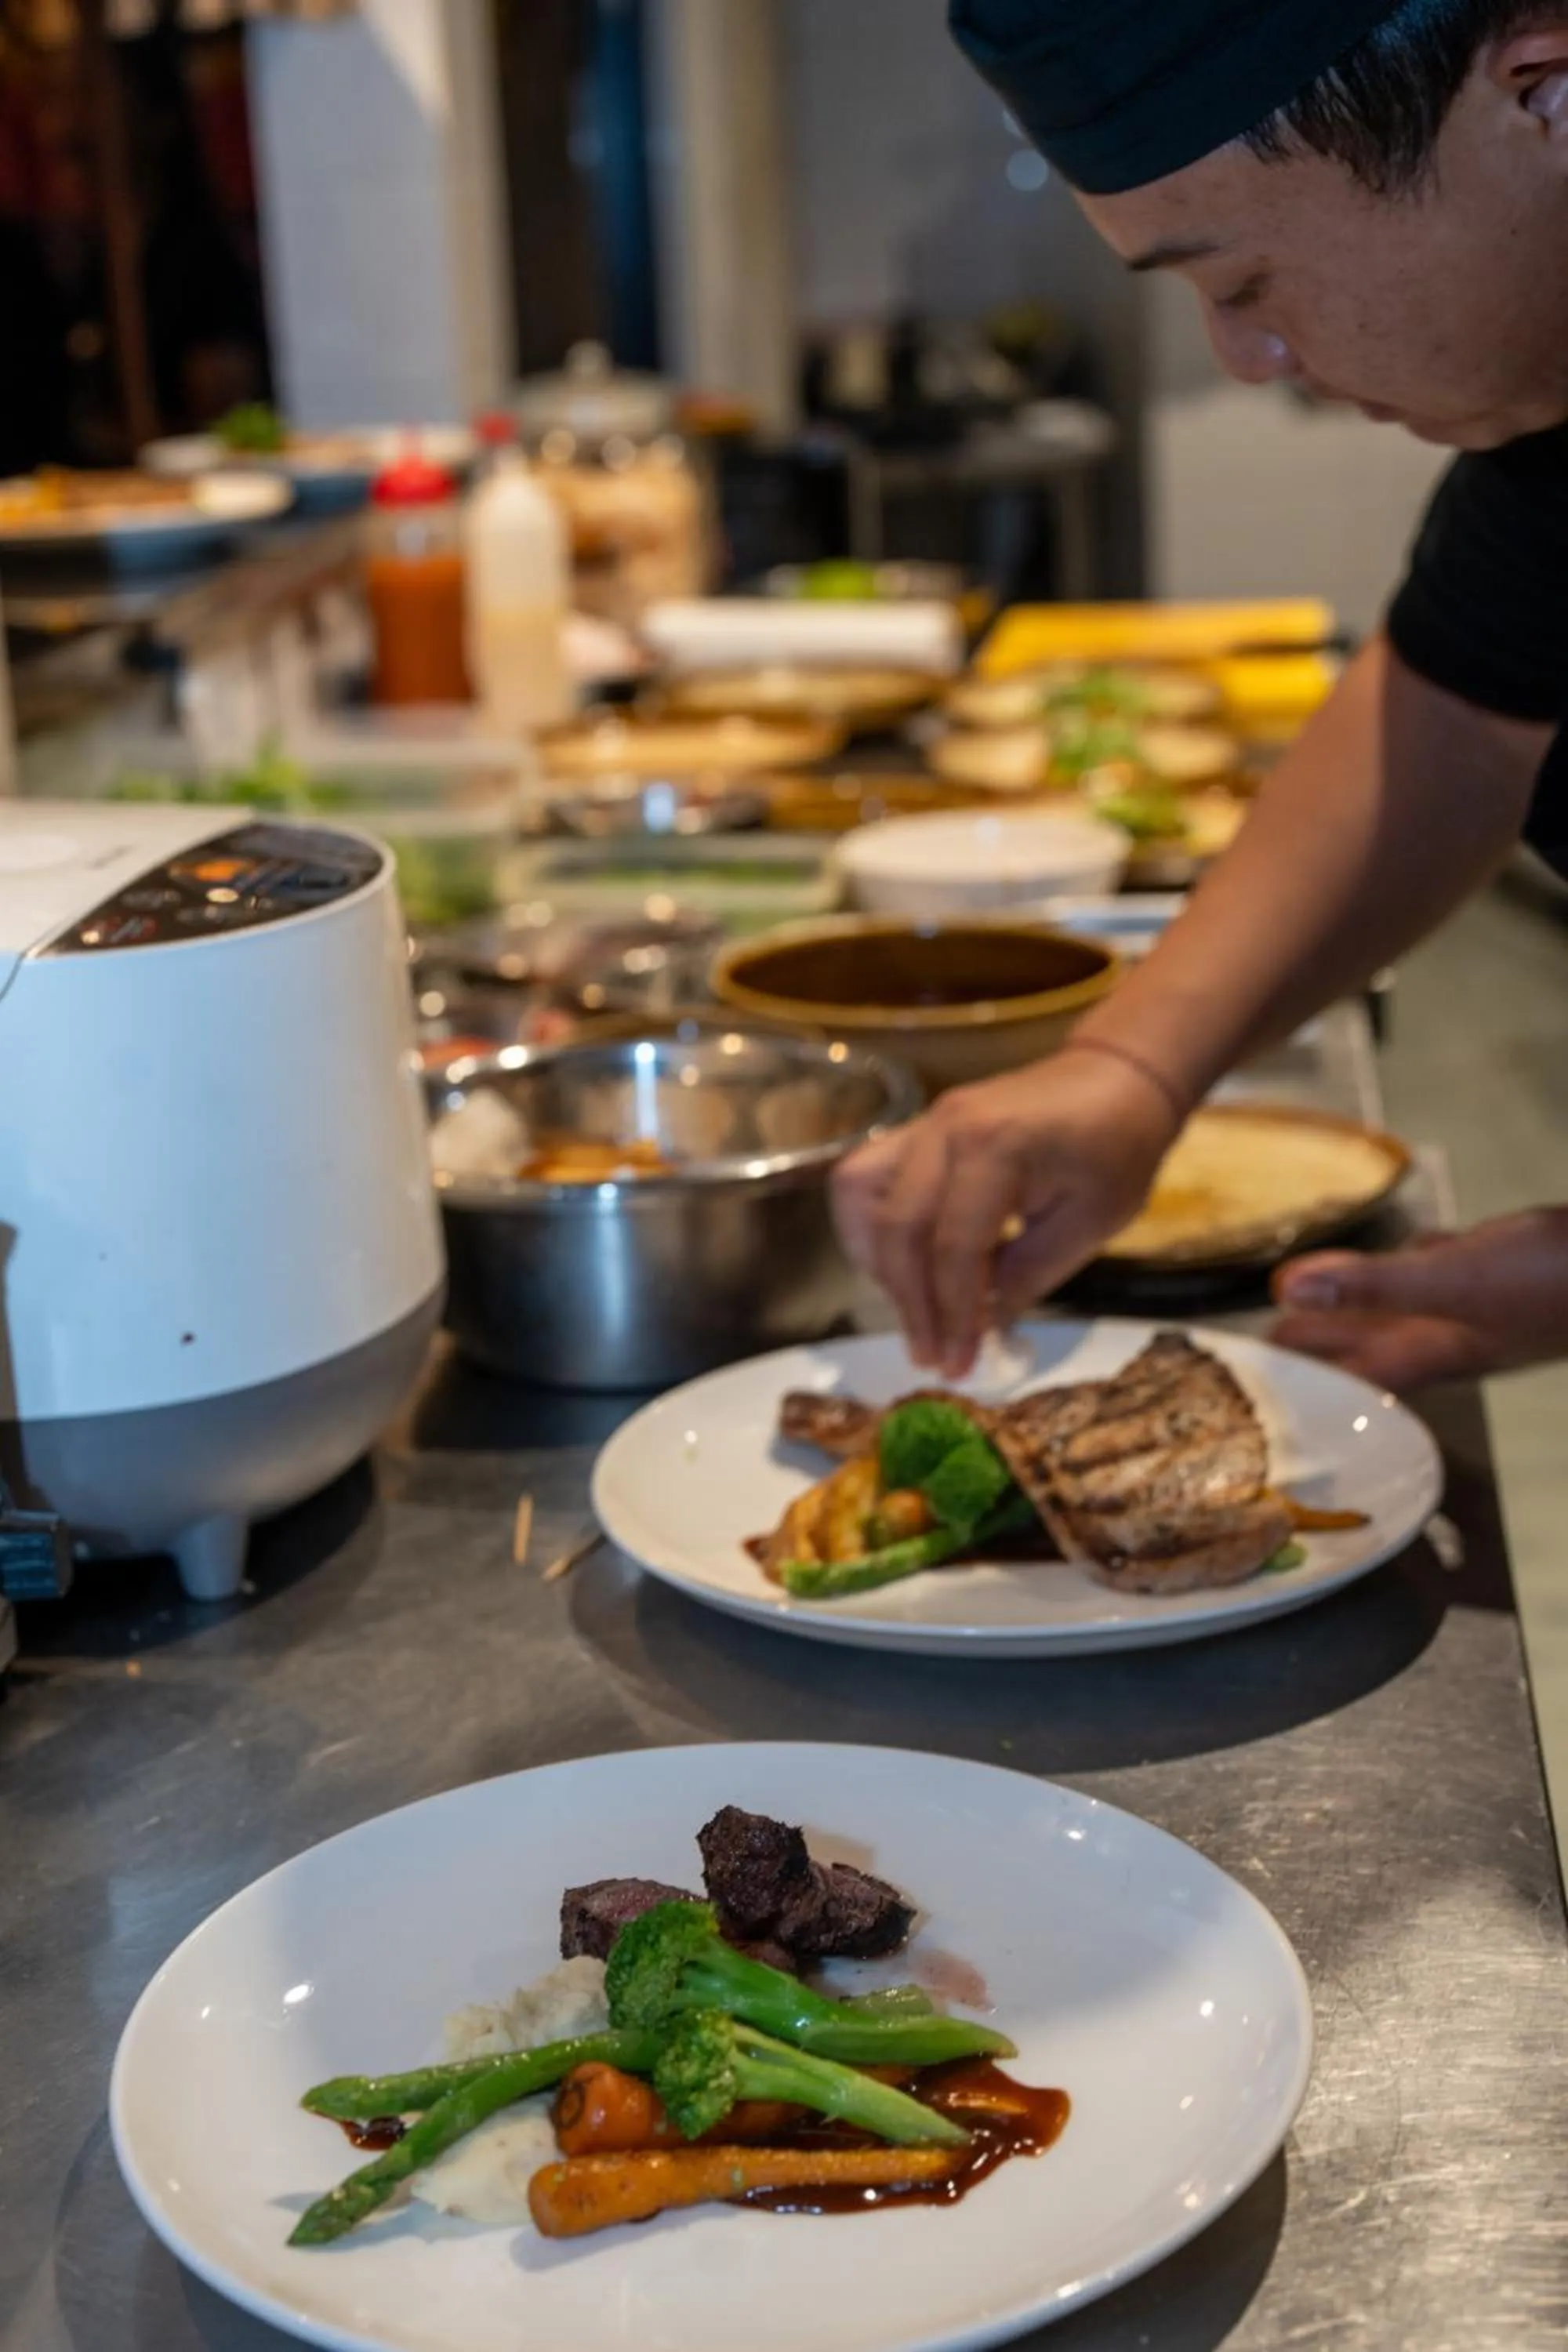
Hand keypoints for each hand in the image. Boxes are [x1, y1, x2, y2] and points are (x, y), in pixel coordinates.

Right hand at [832, 1047, 1181, 1375]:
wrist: (1116, 1077)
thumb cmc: (1118, 1148)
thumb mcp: (1090, 1223)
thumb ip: (1027, 1276)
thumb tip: (977, 1328)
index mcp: (995, 1148)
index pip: (952, 1246)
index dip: (951, 1314)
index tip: (959, 1365)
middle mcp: (944, 1129)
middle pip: (898, 1228)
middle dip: (912, 1303)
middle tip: (933, 1355)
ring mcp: (925, 1122)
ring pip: (860, 1195)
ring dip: (878, 1261)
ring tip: (914, 1308)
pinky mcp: (919, 1128)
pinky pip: (868, 1177)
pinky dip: (874, 1227)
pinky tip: (905, 1264)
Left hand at [1272, 1208, 1567, 1390]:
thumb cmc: (1558, 1280)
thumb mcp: (1455, 1278)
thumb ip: (1374, 1285)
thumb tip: (1288, 1290)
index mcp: (1432, 1349)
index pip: (1348, 1374)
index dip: (1302, 1378)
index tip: (1253, 1379)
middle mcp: (1453, 1336)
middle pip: (1368, 1345)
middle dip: (1320, 1345)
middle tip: (1270, 1343)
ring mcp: (1483, 1307)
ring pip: (1403, 1312)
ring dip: (1358, 1310)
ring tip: (1318, 1304)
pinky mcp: (1506, 1272)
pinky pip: (1444, 1276)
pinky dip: (1414, 1271)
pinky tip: (1411, 1255)